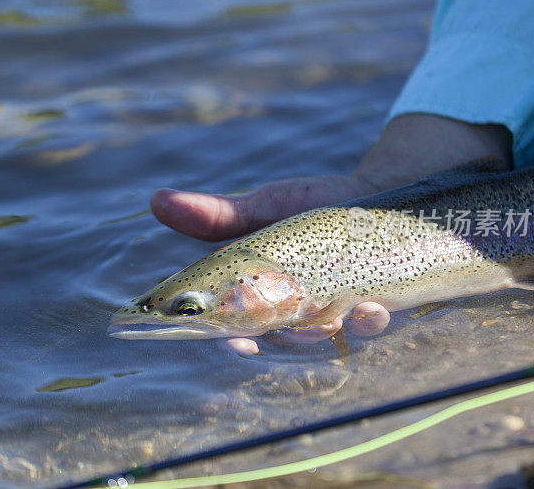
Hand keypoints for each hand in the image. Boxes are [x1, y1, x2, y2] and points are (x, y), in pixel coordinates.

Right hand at [152, 113, 512, 353]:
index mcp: (259, 290)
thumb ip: (215, 215)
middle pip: (277, 339)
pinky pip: (368, 327)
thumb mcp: (263, 207)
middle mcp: (292, 310)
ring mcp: (332, 313)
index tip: (232, 339)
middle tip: (285, 330)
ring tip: (331, 314)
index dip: (227, 337)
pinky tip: (371, 307)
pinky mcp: (370, 308)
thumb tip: (155, 199)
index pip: (233, 324)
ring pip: (320, 338)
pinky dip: (368, 321)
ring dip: (322, 331)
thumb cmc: (311, 206)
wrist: (378, 193)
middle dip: (281, 338)